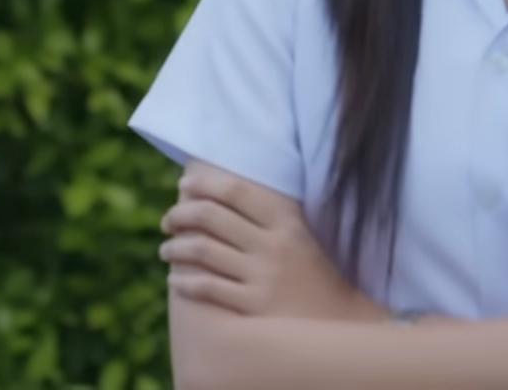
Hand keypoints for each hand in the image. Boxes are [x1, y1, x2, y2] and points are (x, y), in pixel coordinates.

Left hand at [158, 161, 381, 321]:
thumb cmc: (315, 277)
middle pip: (210, 217)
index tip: (185, 184)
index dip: (204, 184)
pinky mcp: (254, 306)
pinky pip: (207, 287)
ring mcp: (262, 276)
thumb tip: (228, 192)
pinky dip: (185, 281)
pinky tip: (177, 281)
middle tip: (168, 221)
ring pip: (202, 250)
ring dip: (175, 249)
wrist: (341, 323)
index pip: (235, 192)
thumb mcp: (302, 237)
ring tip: (166, 251)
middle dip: (180, 215)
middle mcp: (272, 245)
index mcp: (286, 222)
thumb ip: (272, 215)